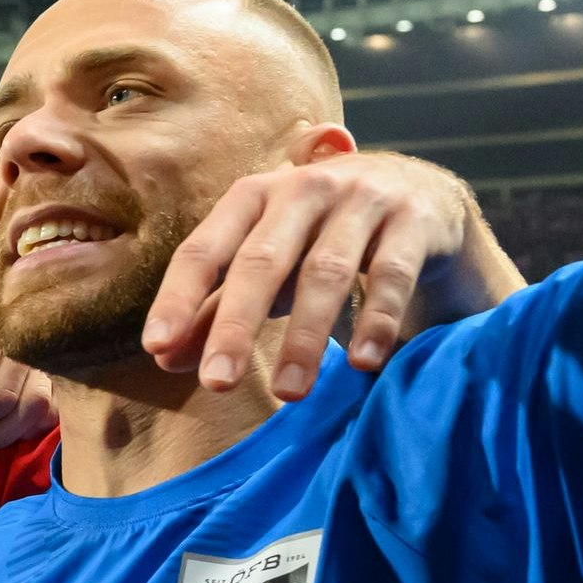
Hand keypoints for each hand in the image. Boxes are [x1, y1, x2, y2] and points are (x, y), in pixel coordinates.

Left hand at [143, 151, 518, 401]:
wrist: (425, 198)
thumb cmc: (324, 238)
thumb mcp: (269, 266)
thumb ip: (216, 308)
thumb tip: (163, 356)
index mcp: (254, 196)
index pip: (205, 248)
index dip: (179, 297)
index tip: (157, 347)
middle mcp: (304, 188)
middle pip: (262, 260)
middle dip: (236, 324)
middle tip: (217, 384)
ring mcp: (363, 199)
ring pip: (325, 271)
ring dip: (305, 337)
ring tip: (288, 394)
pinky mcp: (415, 219)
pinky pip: (391, 274)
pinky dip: (377, 320)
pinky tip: (363, 363)